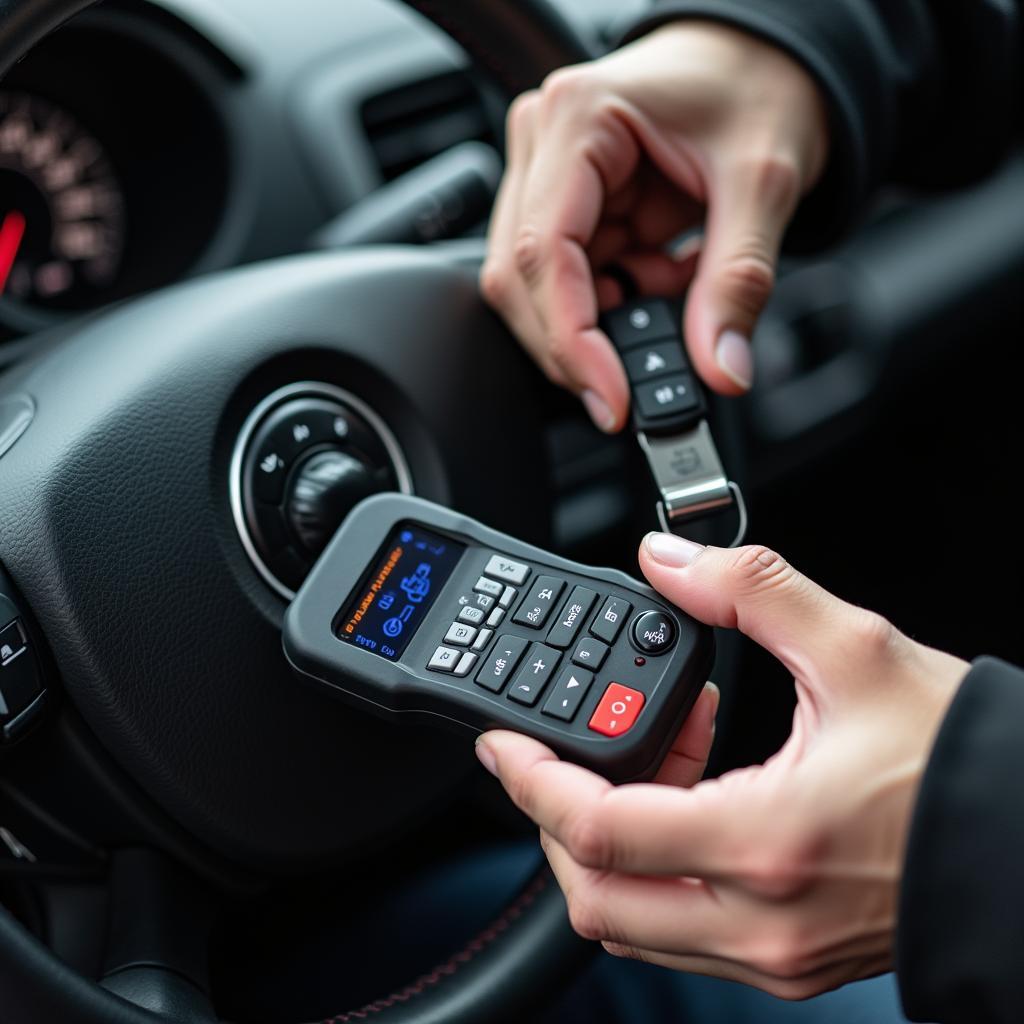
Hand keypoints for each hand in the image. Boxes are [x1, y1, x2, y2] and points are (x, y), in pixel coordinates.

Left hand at [476, 534, 968, 998]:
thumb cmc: (963, 760)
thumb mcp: (854, 648)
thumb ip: (747, 592)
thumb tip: (668, 561)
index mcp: (765, 842)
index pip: (599, 831)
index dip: (532, 783)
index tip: (503, 742)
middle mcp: (759, 920)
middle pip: (593, 896)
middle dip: (555, 819)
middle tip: (565, 750)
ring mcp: (771, 953)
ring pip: (630, 922)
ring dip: (606, 843)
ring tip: (648, 757)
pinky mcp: (787, 960)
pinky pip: (679, 931)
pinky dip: (655, 867)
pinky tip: (690, 795)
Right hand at [481, 22, 827, 430]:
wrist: (765, 59)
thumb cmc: (758, 86)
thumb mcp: (763, 183)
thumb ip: (737, 283)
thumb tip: (720, 369)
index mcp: (578, 118)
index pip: (543, 253)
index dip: (570, 340)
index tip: (610, 398)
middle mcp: (545, 143)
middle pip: (523, 281)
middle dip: (578, 343)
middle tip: (635, 383)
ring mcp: (548, 176)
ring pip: (541, 291)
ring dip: (606, 320)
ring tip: (675, 286)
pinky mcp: (566, 206)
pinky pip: (572, 282)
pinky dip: (620, 302)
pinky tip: (662, 273)